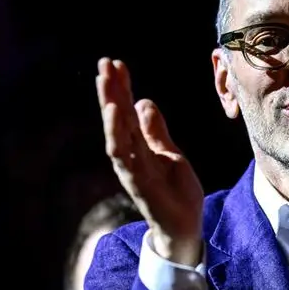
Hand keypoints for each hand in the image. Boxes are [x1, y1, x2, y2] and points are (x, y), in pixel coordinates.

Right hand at [96, 57, 203, 265]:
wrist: (184, 225)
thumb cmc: (174, 191)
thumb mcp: (170, 152)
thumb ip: (155, 130)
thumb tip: (143, 102)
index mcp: (138, 145)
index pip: (127, 110)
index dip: (122, 87)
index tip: (116, 63)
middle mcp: (130, 155)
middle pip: (118, 118)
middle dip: (111, 91)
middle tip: (104, 63)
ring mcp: (133, 168)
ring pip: (117, 135)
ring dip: (111, 110)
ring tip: (107, 85)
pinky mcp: (139, 183)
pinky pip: (126, 157)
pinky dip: (119, 136)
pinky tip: (117, 116)